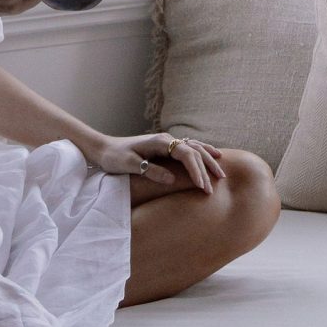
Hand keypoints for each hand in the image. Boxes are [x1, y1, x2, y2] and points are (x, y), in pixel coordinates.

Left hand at [84, 131, 223, 193]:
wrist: (104, 148)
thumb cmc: (114, 157)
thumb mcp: (129, 165)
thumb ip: (150, 170)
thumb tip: (171, 179)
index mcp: (160, 142)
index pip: (186, 155)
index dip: (196, 170)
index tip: (202, 186)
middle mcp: (167, 139)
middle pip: (194, 151)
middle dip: (206, 169)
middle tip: (214, 188)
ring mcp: (167, 142)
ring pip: (195, 148)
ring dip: (208, 160)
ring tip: (222, 173)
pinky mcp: (165, 147)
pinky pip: (190, 148)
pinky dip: (203, 152)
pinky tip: (213, 155)